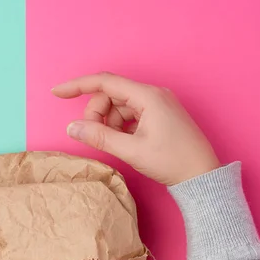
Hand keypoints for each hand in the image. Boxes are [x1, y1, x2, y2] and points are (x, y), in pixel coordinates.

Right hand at [52, 73, 219, 185]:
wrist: (202, 177)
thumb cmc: (173, 162)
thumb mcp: (132, 150)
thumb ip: (99, 137)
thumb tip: (72, 128)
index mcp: (148, 96)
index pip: (104, 82)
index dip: (78, 86)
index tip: (57, 93)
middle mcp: (153, 95)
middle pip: (111, 95)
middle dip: (96, 113)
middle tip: (93, 137)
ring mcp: (158, 105)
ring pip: (120, 106)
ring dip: (109, 123)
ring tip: (113, 144)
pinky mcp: (160, 116)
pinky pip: (131, 115)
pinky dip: (121, 127)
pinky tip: (124, 142)